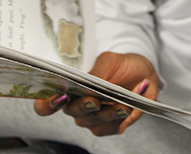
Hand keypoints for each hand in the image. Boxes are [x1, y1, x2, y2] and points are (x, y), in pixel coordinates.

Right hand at [33, 52, 157, 135]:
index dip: (47, 105)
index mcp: (71, 89)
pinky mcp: (112, 126)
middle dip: (84, 106)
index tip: (59, 98)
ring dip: (110, 114)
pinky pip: (112, 129)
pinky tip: (132, 104)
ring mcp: (94, 118)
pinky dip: (124, 117)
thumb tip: (90, 81)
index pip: (47, 104)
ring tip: (124, 103)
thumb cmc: (122, 65)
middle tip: (95, 100)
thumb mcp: (109, 60)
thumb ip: (97, 70)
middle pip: (73, 113)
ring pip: (94, 123)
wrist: (144, 73)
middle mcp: (79, 106)